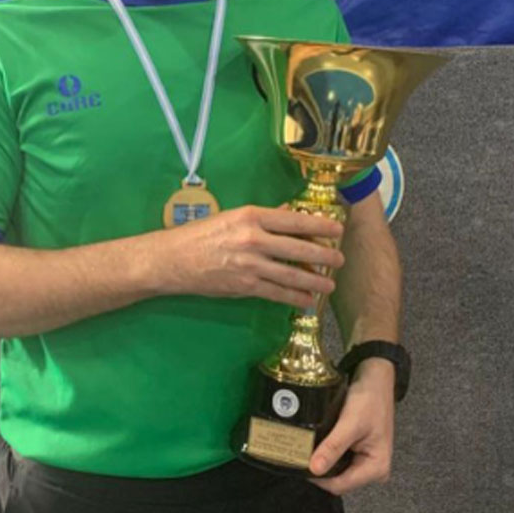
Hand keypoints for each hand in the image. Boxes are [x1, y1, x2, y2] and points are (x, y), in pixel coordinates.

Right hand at [154, 205, 343, 308]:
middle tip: (340, 259)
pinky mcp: (244, 286)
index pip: (293, 220)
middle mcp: (253, 239)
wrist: (173, 259)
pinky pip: (276, 293)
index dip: (318, 226)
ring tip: (330, 284)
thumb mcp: (231, 216)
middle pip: (298, 248)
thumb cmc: (201, 234)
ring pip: (291, 274)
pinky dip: (294, 297)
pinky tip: (307, 299)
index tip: (336, 229)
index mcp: (250, 216)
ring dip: (315, 280)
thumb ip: (262, 217)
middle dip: (324, 255)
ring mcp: (250, 264)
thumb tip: (289, 213)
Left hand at [308, 358, 395, 495]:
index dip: (318, 478)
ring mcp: (365, 459)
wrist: (376, 376)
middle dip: (318, 468)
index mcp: (376, 468)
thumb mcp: (350, 422)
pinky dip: (325, 451)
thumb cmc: (369, 398)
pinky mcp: (357, 449)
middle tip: (295, 454)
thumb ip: (333, 447)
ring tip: (301, 447)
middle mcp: (373, 468)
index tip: (297, 464)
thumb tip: (314, 469)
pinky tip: (312, 443)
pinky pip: (338, 457)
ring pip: (336, 468)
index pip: (340, 484)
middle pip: (338, 478)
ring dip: (320, 459)